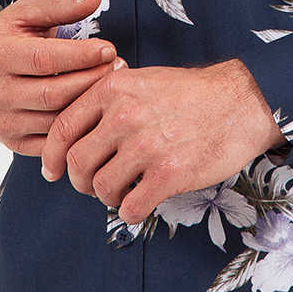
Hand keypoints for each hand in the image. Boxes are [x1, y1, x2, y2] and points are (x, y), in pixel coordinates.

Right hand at [0, 0, 119, 153]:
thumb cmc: (4, 39)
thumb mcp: (25, 12)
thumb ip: (60, 4)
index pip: (43, 59)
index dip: (80, 55)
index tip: (108, 48)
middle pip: (53, 93)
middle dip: (91, 81)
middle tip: (117, 67)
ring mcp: (1, 121)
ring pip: (55, 121)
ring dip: (89, 105)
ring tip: (109, 85)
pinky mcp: (12, 141)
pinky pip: (52, 142)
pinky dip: (77, 127)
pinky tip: (93, 109)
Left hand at [39, 58, 286, 226]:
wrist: (242, 102)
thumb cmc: (193, 93)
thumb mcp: (143, 80)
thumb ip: (109, 100)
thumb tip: (77, 132)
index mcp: (113, 90)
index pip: (62, 129)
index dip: (50, 156)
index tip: (51, 171)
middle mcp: (125, 116)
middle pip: (77, 163)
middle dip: (79, 182)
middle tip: (92, 186)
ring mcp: (147, 146)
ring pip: (102, 188)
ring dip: (107, 198)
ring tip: (123, 192)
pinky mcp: (169, 174)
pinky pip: (131, 206)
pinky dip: (130, 212)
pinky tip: (140, 204)